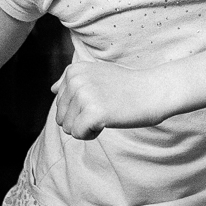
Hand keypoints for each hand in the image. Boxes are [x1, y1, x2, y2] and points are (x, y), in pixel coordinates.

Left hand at [51, 61, 172, 139]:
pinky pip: (78, 134)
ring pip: (68, 128)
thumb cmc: (126, 86)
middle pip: (61, 117)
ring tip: (107, 112)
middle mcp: (75, 80)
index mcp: (73, 71)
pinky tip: (108, 121)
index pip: (60, 104)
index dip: (80, 108)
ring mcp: (83, 94)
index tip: (101, 98)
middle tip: (105, 107)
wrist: (153, 91)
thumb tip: (52, 89)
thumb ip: (73, 81)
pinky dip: (92, 134)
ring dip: (87, 127)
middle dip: (81, 119)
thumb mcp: (97, 75)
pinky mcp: (93, 112)